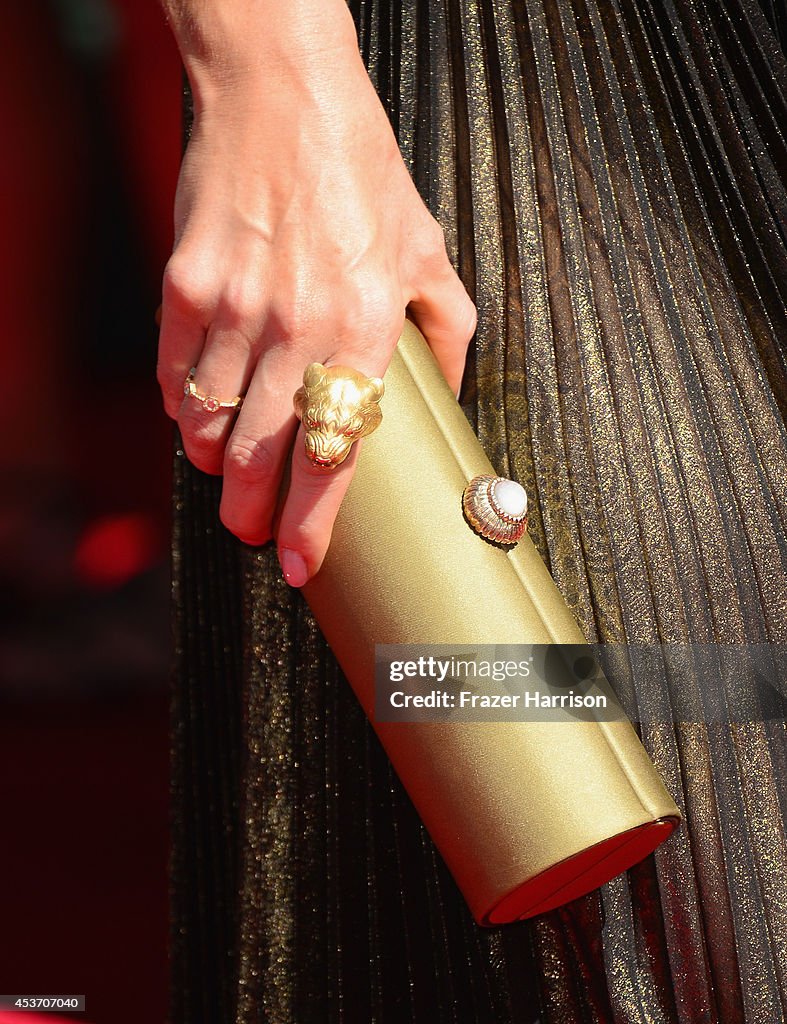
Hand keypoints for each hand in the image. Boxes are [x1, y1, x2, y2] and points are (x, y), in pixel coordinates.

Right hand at [157, 0, 475, 584]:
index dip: (310, 524)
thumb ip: (449, 333)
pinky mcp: (187, 286)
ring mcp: (235, 307)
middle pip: (259, 458)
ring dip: (215, 463)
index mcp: (368, 328)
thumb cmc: (361, 172)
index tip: (298, 563)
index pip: (336, 455)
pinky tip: (200, 408)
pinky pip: (175, 378)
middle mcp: (300, 327)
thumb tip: (449, 398)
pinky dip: (184, 409)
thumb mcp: (430, 250)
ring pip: (208, 427)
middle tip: (250, 526)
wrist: (282, 93)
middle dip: (249, 511)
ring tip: (228, 467)